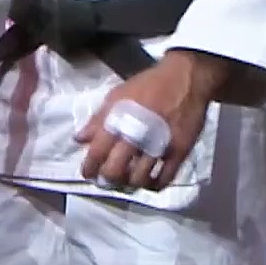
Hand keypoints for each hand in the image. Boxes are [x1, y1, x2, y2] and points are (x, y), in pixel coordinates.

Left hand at [75, 50, 226, 190]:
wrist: (185, 78)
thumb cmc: (148, 85)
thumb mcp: (117, 95)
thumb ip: (98, 119)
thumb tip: (79, 139)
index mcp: (119, 121)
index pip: (97, 152)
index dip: (89, 168)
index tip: (87, 174)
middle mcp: (137, 136)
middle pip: (115, 171)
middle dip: (107, 180)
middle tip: (106, 181)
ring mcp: (159, 146)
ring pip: (139, 179)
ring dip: (129, 184)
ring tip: (126, 182)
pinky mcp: (179, 152)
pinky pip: (164, 179)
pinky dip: (153, 185)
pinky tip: (148, 182)